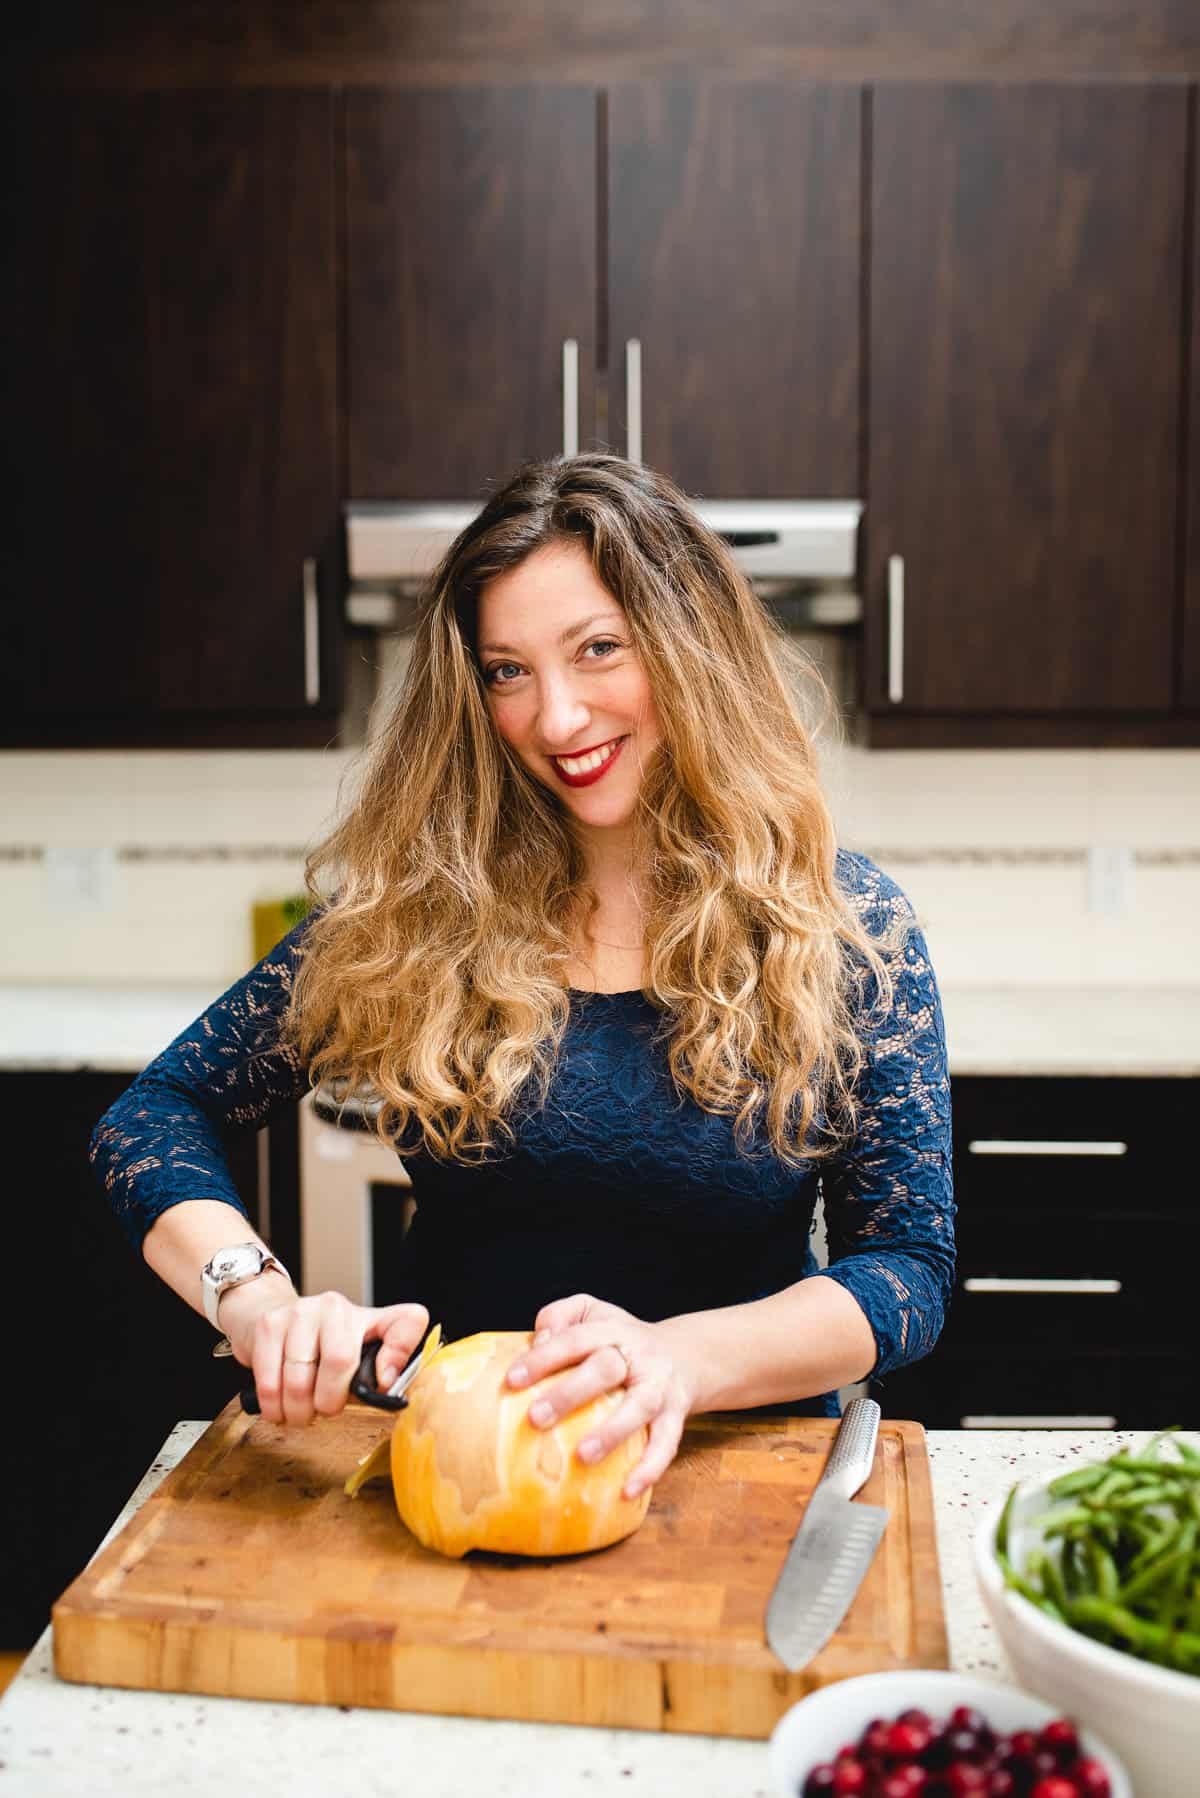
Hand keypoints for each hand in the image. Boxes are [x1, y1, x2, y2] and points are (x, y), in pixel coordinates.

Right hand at [221, 1279, 428, 1426]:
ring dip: (297, 1411)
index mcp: (368, 1315)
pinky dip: (274, 1406)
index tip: (383, 1383)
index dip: (400, 1353)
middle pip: (340, 1361)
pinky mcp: (269, 1325)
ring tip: (299, 1412)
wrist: (269, 1315)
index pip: (406, 1322)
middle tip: (323, 1411)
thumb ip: (380, 1368)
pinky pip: (270, 1381)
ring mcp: (301, 1312)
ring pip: (300, 1379)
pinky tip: (279, 1408)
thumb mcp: (357, 1354)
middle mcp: (335, 1306)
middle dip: (328, 1401)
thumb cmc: (320, 1344)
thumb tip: (386, 1384)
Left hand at [504, 1293, 698, 1499]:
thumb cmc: (621, 1339)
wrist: (685, 1354)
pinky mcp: (676, 1416)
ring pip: (639, 1406)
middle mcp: (639, 1356)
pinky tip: (627, 1491)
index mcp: (612, 1329)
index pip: (575, 1338)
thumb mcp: (593, 1313)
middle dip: (570, 1393)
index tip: (512, 1380)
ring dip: (612, 1432)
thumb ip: (561, 1316)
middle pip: (605, 1369)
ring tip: (582, 1456)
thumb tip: (535, 1342)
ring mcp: (660, 1387)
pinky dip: (650, 1468)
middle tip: (535, 1418)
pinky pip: (666, 1443)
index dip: (544, 1357)